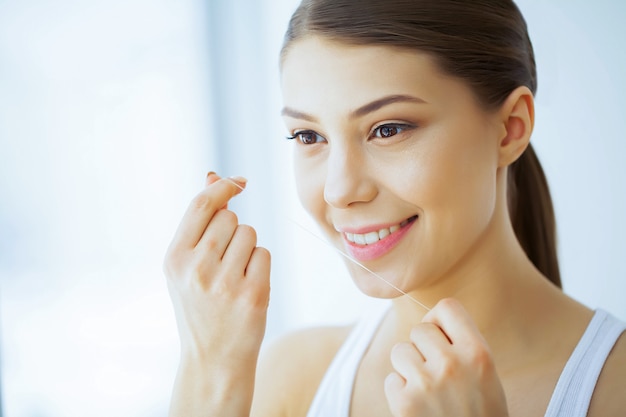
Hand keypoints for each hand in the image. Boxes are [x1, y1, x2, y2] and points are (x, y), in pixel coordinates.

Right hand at [164, 172, 270, 415]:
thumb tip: (213, 176)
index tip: (239, 181)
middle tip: (224, 261)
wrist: (212, 360)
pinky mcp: (253, 295)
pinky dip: (259, 265)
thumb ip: (198, 223)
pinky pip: (264, 254)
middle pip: (229, 218)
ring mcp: (225, 283)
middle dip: (233, 231)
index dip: (222, 187)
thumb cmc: (200, 307)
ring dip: (247, 248)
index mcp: (174, 259)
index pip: (201, 206)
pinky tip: (247, 287)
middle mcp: (196, 269)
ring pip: (250, 234)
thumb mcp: (186, 267)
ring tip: (234, 276)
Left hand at [385, 298, 508, 416]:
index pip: (447, 307)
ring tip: (428, 391)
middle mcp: (452, 364)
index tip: (441, 337)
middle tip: (436, 373)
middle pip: (419, 329)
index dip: (439, 321)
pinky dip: (400, 393)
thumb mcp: (486, 375)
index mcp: (478, 353)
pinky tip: (419, 408)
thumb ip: (462, 345)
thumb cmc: (481, 414)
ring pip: (400, 352)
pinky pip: (391, 380)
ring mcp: (426, 383)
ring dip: (408, 369)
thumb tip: (428, 321)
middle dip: (422, 348)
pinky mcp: (404, 403)